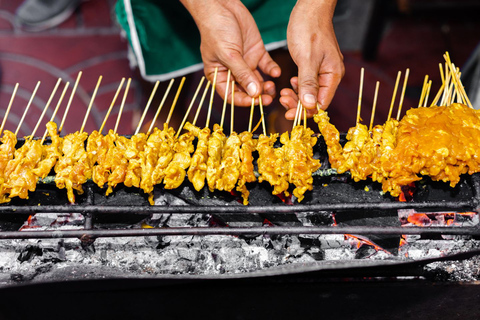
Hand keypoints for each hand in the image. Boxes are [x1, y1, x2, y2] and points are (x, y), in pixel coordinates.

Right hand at [180, 0, 280, 106]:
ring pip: (258, 81)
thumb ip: (242, 73)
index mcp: (220, 76)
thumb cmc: (216, 30)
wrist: (222, 6)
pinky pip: (266, 66)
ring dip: (266, 86)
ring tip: (272, 87)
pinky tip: (275, 72)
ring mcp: (246, 63)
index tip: (255, 101)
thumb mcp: (229, 54)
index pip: (232, 96)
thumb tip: (254, 93)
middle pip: (247, 91)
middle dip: (258, 96)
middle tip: (269, 98)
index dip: (244, 101)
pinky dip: (272, 70)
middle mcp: (233, 72)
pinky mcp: (256, 52)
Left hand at [280, 0, 343, 119]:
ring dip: (296, 96)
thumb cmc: (310, 29)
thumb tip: (309, 105)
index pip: (321, 104)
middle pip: (315, 100)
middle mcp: (330, 75)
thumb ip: (308, 83)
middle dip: (298, 104)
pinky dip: (297, 86)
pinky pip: (307, 83)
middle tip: (282, 99)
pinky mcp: (314, 65)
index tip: (288, 113)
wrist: (310, 9)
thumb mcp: (307, 58)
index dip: (305, 112)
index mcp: (333, 75)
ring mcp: (322, 70)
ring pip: (309, 92)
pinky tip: (290, 82)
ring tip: (283, 92)